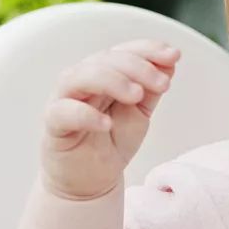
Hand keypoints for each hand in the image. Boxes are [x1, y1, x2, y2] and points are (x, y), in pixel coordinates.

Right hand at [42, 40, 180, 199]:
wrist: (92, 179)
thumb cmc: (112, 140)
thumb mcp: (140, 112)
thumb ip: (152, 88)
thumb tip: (171, 61)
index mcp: (104, 73)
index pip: (123, 52)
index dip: (148, 49)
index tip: (174, 55)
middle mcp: (82, 80)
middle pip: (105, 60)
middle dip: (138, 67)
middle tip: (163, 84)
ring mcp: (64, 100)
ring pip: (80, 77)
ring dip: (112, 81)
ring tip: (137, 96)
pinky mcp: (54, 125)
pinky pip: (64, 112)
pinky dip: (86, 115)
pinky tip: (106, 124)